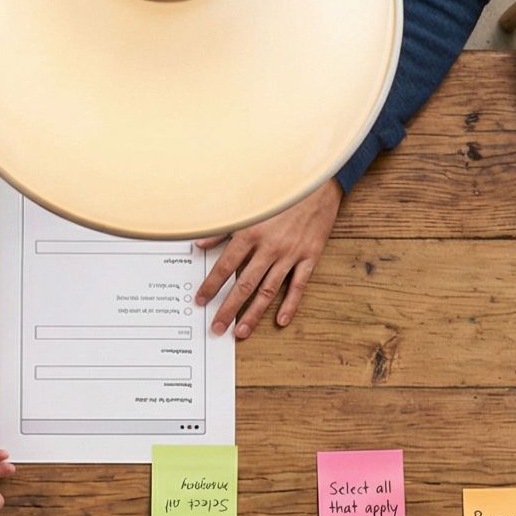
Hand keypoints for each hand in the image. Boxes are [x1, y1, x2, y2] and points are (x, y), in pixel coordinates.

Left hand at [195, 181, 342, 340]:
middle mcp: (269, 247)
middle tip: (217, 327)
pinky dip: (290, 304)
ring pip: (268, 290)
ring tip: (241, 331)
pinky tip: (280, 321)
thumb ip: (223, 230)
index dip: (211, 285)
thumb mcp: (248, 208)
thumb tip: (199, 244)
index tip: (200, 301)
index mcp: (250, 234)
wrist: (316, 184)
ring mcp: (290, 254)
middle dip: (228, 308)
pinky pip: (298, 285)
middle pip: (244, 284)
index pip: (225, 266)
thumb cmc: (280, 196)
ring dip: (253, 313)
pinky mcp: (309, 257)